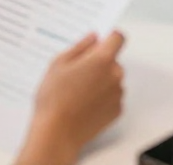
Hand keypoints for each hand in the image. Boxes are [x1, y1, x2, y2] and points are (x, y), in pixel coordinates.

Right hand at [17, 32, 124, 164]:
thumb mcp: (59, 63)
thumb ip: (80, 46)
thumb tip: (93, 37)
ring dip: (101, 80)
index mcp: (102, 59)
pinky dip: (103, 98)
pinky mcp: (117, 111)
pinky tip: (85, 104)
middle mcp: (115, 74)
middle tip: (78, 73)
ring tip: (78, 92)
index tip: (99, 43)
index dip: (109, 37)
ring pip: (113, 78)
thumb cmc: (55, 99)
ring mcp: (117, 94)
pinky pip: (113, 96)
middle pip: (113, 60)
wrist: (56, 134)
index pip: (118, 37)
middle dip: (99, 62)